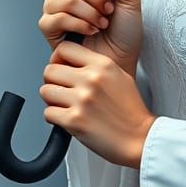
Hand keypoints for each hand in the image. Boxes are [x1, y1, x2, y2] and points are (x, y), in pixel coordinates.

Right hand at [38, 0, 143, 78]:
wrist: (121, 61)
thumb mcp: (130, 0)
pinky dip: (79, 24)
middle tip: (108, 11)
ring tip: (101, 24)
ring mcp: (54, 9)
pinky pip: (58, 17)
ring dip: (90, 13)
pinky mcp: (49, 28)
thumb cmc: (125, 33)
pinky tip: (90, 31)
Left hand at [40, 39, 156, 167]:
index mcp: (102, 65)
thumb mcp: (119, 76)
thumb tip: (71, 64)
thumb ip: (96, 67)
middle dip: (52, 82)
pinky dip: (55, 118)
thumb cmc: (131, 111)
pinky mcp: (74, 120)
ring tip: (65, 106)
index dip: (58, 59)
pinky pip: (48, 113)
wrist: (139, 138)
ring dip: (52, 100)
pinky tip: (68, 119)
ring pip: (46, 91)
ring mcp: (82, 99)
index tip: (61, 68)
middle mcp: (91, 79)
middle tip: (61, 91)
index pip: (64, 48)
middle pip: (50, 70)